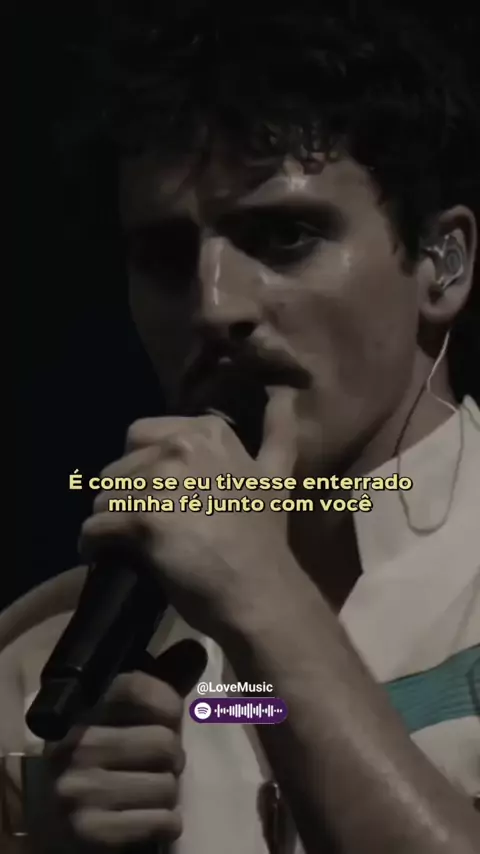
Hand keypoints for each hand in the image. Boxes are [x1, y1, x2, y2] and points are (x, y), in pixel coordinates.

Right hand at [46, 640, 206, 848]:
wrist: (59, 827)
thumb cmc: (105, 760)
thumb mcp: (126, 716)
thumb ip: (160, 683)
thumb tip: (197, 648)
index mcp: (78, 710)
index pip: (138, 688)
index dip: (169, 703)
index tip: (168, 718)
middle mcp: (72, 746)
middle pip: (163, 742)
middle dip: (173, 757)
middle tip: (156, 764)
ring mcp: (76, 791)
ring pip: (167, 785)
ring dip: (168, 793)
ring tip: (147, 792)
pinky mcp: (89, 832)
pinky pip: (162, 821)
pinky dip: (166, 824)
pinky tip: (149, 819)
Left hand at [80, 388, 298, 637]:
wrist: (260, 592)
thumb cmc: (264, 539)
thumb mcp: (277, 476)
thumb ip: (278, 434)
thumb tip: (287, 395)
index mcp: (206, 432)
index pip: (142, 436)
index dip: (143, 469)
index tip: (159, 497)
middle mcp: (182, 446)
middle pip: (119, 467)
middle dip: (124, 496)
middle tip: (141, 525)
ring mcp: (162, 482)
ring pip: (104, 497)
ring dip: (109, 522)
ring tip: (125, 544)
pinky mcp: (143, 519)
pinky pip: (96, 527)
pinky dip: (92, 543)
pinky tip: (102, 555)